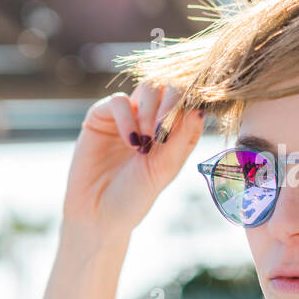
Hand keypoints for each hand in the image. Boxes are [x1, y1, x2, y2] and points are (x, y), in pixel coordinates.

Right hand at [61, 81, 205, 241]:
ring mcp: (129, 115)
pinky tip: (130, 141)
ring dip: (150, 112)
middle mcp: (154, 118)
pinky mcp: (102, 116)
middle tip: (162, 133)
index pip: (191, 101)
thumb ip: (182, 138)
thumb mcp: (165, 169)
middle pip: (170, 86)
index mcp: (176, 130)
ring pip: (147, 87)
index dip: (192, 103)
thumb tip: (201, 109)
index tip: (188, 120)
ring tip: (145, 144)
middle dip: (171, 104)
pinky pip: (119, 101)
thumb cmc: (135, 195)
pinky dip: (127, 117)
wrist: (98, 213)